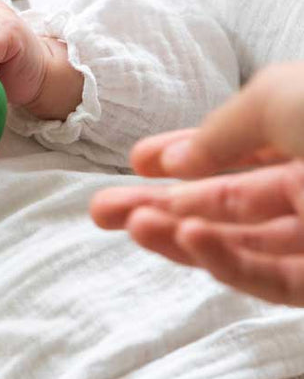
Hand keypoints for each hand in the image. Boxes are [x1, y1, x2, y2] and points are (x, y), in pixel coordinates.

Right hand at [89, 61, 303, 304]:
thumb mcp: (277, 97)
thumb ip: (220, 131)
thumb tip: (175, 161)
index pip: (239, 153)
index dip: (184, 157)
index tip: (138, 162)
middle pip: (228, 205)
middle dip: (161, 206)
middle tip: (102, 210)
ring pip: (243, 246)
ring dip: (181, 236)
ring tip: (130, 225)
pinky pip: (272, 281)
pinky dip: (226, 263)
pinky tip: (188, 237)